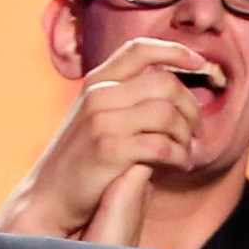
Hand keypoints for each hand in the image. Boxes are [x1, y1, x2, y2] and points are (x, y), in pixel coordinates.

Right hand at [0, 37, 216, 244]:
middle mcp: (98, 95)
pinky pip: (162, 145)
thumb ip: (127, 100)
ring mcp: (102, 121)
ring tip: (188, 151)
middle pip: (166, 83)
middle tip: (197, 130)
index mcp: (97, 83)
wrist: (48, 198)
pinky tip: (181, 165)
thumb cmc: (81, 162)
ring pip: (168, 113)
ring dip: (186, 134)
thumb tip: (175, 91)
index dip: (175, 51)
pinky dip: (179, 156)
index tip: (200, 63)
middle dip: (191, 107)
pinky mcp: (109, 150)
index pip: (141, 50)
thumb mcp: (96, 119)